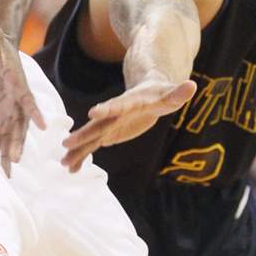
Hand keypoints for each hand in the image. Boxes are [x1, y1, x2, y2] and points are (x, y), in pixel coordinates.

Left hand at [0, 5, 44, 175]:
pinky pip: (0, 133)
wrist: (0, 53)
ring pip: (12, 133)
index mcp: (17, 83)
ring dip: (10, 150)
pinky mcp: (1, 113)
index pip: (27, 98)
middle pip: (20, 123)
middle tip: (16, 159)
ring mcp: (9, 108)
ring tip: (7, 172)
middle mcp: (16, 99)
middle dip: (18, 141)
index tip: (42, 126)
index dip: (33, 112)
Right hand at [62, 78, 196, 172]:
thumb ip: (179, 93)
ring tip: (63, 162)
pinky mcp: (108, 133)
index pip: (117, 106)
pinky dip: (82, 156)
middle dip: (82, 134)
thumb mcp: (170, 95)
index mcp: (128, 103)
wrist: (146, 91)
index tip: (91, 113)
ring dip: (77, 149)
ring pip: (90, 137)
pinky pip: (93, 146)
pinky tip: (71, 168)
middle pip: (97, 125)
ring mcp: (108, 124)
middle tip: (66, 142)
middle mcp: (113, 113)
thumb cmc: (160, 93)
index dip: (106, 109)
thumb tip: (192, 86)